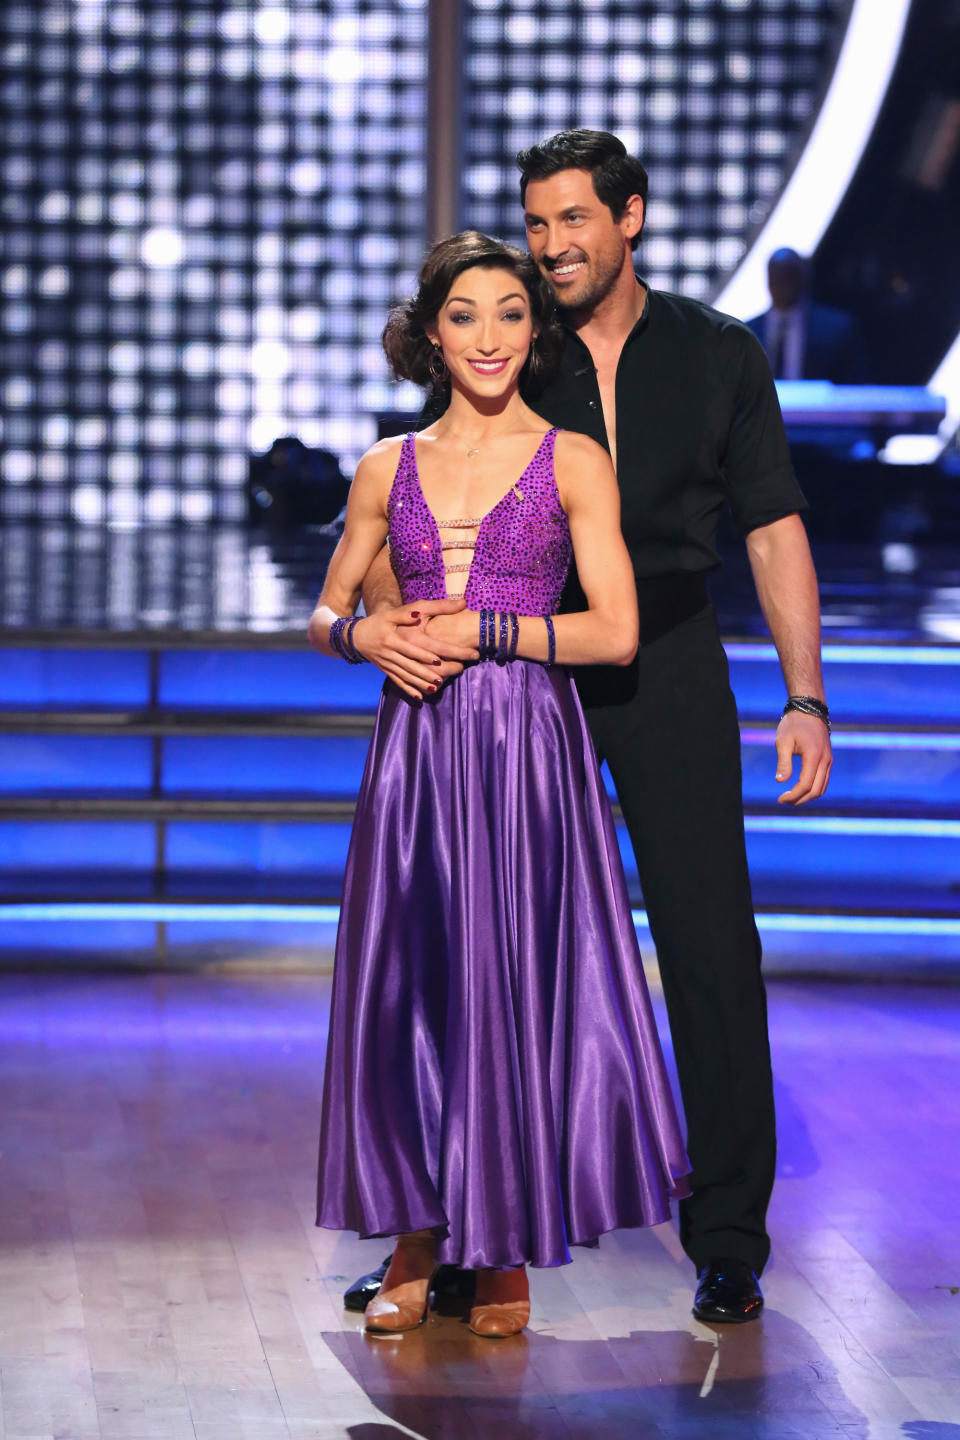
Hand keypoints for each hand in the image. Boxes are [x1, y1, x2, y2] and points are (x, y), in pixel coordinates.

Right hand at [352, 598, 475, 699]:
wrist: (356, 637)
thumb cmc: (377, 623)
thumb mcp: (390, 614)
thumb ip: (406, 613)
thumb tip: (419, 613)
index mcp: (393, 640)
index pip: (413, 649)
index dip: (426, 655)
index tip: (440, 660)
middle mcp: (390, 654)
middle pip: (413, 666)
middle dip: (431, 671)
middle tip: (453, 672)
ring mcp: (388, 665)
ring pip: (407, 676)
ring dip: (422, 682)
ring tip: (438, 686)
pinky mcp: (387, 671)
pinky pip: (398, 682)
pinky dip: (409, 690)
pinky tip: (420, 697)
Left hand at [775, 711, 832, 804]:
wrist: (809, 710)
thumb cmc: (793, 724)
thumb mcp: (783, 742)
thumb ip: (783, 762)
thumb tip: (780, 781)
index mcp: (814, 756)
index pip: (806, 785)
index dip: (793, 796)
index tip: (780, 800)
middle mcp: (825, 760)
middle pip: (816, 790)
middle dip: (800, 799)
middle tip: (784, 801)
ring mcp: (829, 760)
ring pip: (822, 788)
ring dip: (807, 797)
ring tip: (791, 798)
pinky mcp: (828, 759)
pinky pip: (824, 780)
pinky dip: (814, 789)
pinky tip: (801, 790)